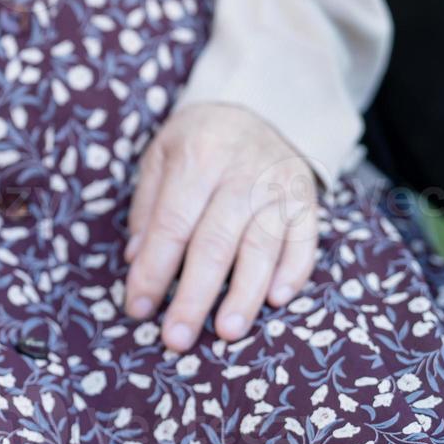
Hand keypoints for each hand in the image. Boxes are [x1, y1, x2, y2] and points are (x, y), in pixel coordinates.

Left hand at [122, 103, 318, 351]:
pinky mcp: (307, 200)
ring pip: (262, 248)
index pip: (171, 225)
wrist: (258, 104)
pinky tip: (277, 300)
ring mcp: (278, 187)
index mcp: (196, 159)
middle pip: (215, 243)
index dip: (154, 270)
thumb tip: (136, 260)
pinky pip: (304, 241)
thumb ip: (148, 206)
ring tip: (226, 331)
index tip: (138, 308)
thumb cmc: (198, 141)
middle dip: (195, 295)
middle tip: (176, 338)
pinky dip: (294, 272)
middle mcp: (240, 174)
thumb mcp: (160, 155)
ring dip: (245, 294)